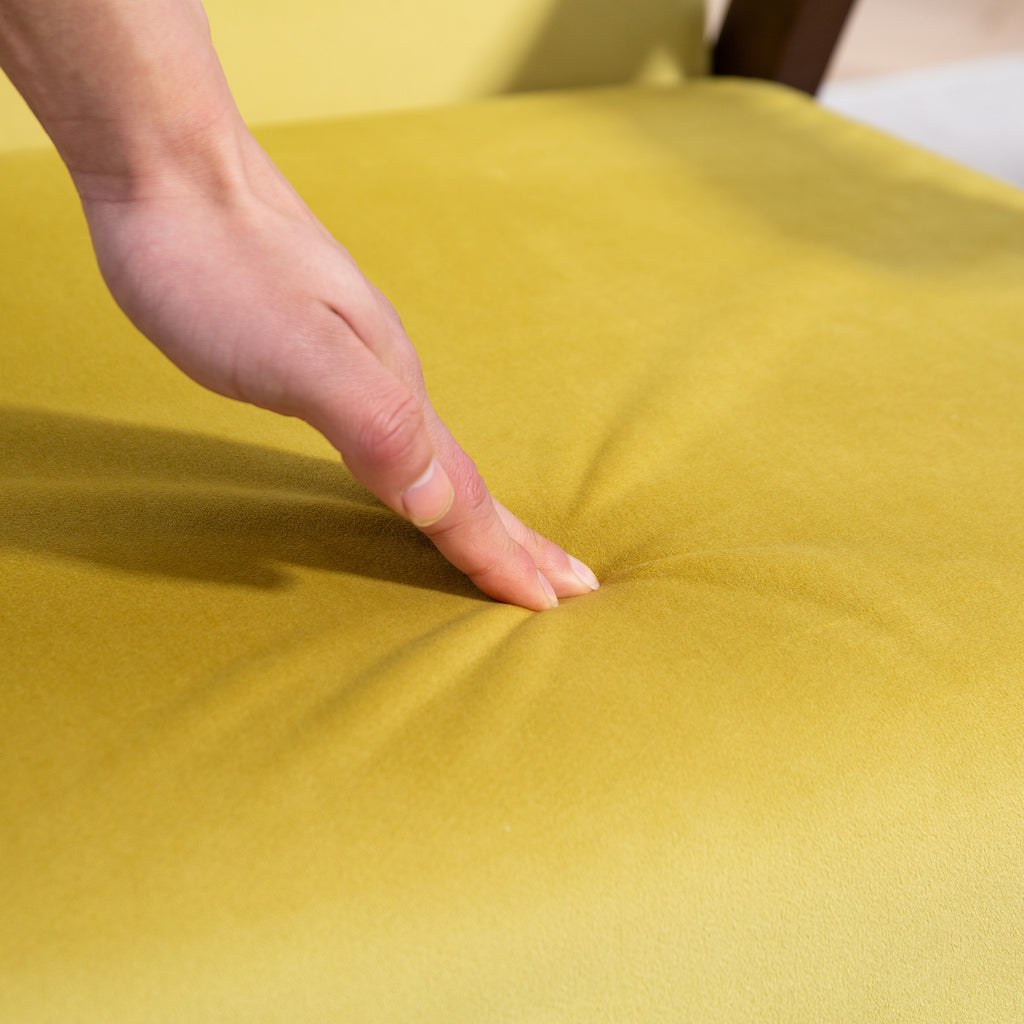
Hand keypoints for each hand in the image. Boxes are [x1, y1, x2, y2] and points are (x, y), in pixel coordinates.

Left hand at [79, 148, 599, 609]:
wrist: (172, 167)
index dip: (500, 554)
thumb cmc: (218, 264)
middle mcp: (390, 377)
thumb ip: (375, 424)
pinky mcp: (322, 349)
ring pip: (436, 454)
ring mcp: (359, 360)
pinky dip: (428, 472)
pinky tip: (414, 467)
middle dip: (519, 539)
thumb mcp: (298, 354)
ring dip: (479, 508)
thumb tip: (437, 502)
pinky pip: (397, 431)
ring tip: (508, 541)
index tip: (551, 604)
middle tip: (571, 583)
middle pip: (467, 475)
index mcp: (392, 390)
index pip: (461, 493)